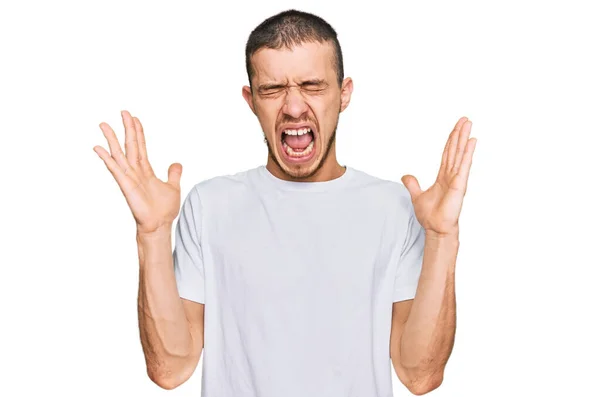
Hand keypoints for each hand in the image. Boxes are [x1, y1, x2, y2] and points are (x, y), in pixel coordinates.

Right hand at [94, 110, 182, 234]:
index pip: (141, 146)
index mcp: (146, 170)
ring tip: (104, 124)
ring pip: (119, 153)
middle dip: (127, 128)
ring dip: (112, 139)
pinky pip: (114, 169)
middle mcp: (135, 171)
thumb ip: (174, 174)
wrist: (159, 225)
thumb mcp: (173, 187)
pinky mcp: (126, 185)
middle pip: (130, 145)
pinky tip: (98, 148)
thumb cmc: (164, 209)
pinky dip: (106, 158)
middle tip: (123, 112)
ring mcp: (129, 177)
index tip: (135, 118)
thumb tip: (177, 164)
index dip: (138, 132)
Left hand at [401, 117, 475, 237]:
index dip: (451, 140)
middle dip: (459, 134)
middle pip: (455, 150)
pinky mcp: (459, 185)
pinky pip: (464, 165)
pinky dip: (468, 153)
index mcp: (443, 176)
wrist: (436, 228)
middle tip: (466, 119)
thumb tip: (406, 176)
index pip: (448, 153)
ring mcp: (457, 179)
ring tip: (469, 124)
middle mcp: (452, 175)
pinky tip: (472, 141)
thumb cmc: (430, 215)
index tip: (457, 127)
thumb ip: (413, 185)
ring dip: (464, 138)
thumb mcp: (417, 196)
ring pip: (460, 154)